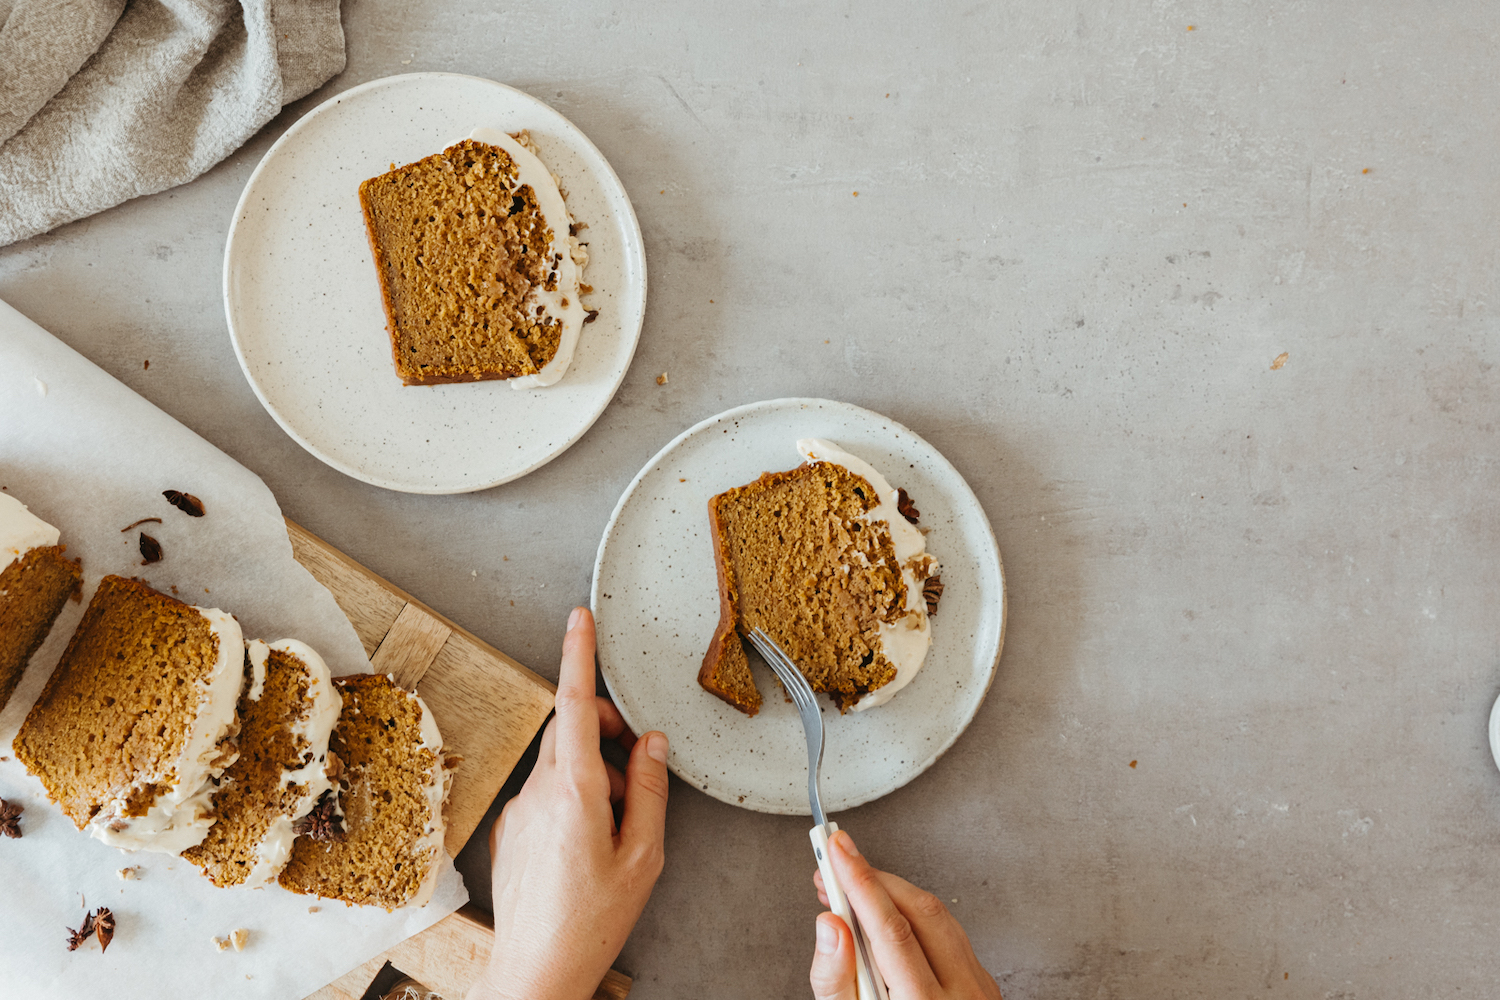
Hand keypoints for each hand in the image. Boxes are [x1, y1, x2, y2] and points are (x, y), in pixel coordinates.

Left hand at [468, 607, 669, 999]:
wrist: (535, 970)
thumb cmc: (591, 921)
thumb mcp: (643, 856)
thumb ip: (649, 789)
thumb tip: (650, 743)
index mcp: (573, 792)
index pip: (574, 705)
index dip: (579, 655)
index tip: (580, 618)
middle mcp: (537, 792)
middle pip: (570, 729)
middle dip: (602, 727)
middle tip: (635, 759)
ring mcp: (519, 810)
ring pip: (559, 762)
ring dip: (592, 771)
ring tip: (617, 824)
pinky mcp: (511, 829)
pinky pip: (545, 791)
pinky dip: (573, 796)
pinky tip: (589, 842)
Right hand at [809, 831, 1001, 999]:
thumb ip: (835, 980)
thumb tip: (831, 926)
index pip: (890, 929)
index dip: (859, 882)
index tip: (837, 850)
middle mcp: (961, 995)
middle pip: (918, 912)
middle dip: (872, 879)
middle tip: (835, 862)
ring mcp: (978, 989)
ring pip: (937, 916)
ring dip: (893, 893)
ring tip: (853, 888)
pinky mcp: (982, 984)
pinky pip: (949, 933)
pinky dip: (915, 915)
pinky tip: (888, 914)